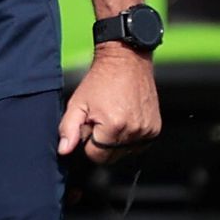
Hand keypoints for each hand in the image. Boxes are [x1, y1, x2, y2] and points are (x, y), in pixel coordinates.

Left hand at [58, 44, 160, 163]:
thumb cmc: (98, 81)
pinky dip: (129, 138)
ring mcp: (148, 131)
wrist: (126, 62)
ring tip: (112, 117)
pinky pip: (138, 146)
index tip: (89, 124)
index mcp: (114, 127)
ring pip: (125, 152)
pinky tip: (124, 119)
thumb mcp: (77, 103)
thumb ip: (68, 129)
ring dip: (116, 141)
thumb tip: (64, 151)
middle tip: (100, 120)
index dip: (87, 142)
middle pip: (111, 157)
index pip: (96, 156)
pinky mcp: (155, 129)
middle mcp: (134, 132)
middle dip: (102, 143)